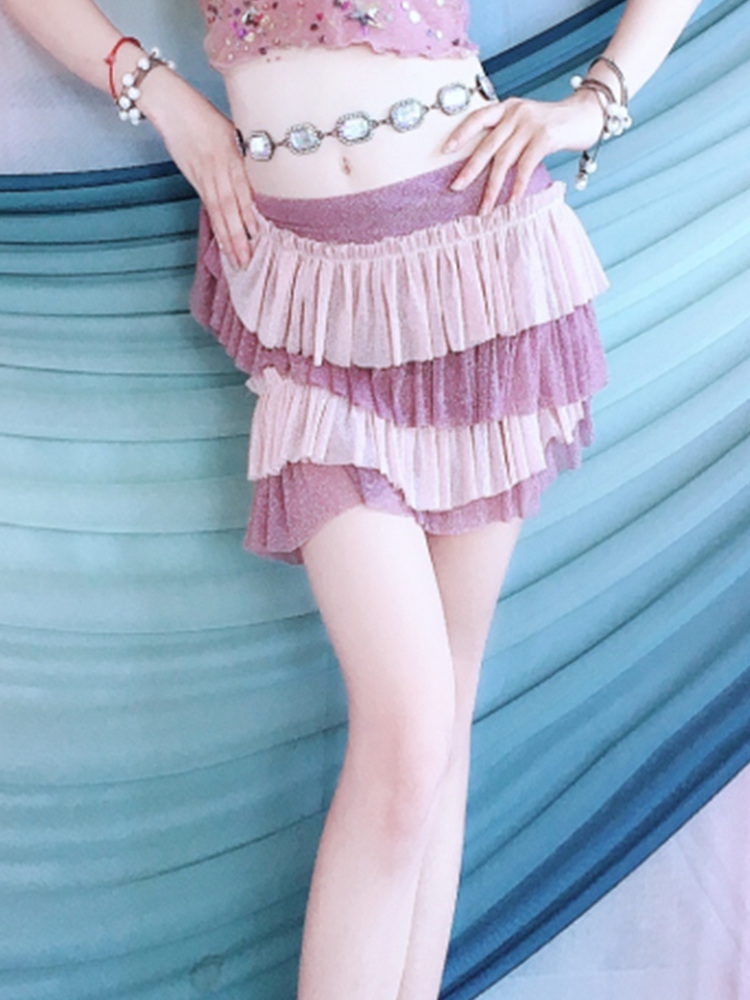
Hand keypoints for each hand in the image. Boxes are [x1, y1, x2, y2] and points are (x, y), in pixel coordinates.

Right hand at [138, 68, 259, 269]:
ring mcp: (205, 174)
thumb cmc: (203, 115)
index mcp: (233, 155)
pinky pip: (208, 205)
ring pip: (219, 211)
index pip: (244, 192)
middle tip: (248, 261)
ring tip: (237, 259)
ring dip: (228, 237)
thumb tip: (260, 180)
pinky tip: (222, 240)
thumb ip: (245, 157)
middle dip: (240, 236)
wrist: (172, 105)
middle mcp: (220, 167)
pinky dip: (216, 224)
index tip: (261, 238)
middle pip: (231, 207)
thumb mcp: (231, 131)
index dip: (250, 216)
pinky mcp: (194, 178)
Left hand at [443, 88, 604, 212]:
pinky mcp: (545, 137)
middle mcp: (516, 112)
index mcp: (507, 107)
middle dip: (470, 169)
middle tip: (456, 188)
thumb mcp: (526, 122)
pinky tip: (510, 202)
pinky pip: (525, 166)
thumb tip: (484, 163)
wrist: (587, 114)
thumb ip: (508, 134)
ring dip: (492, 187)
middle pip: (487, 145)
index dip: (461, 134)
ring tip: (484, 208)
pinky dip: (517, 186)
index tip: (445, 150)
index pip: (478, 118)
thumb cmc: (554, 124)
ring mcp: (530, 124)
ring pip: (504, 159)